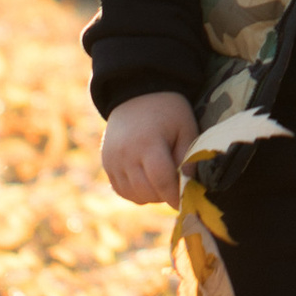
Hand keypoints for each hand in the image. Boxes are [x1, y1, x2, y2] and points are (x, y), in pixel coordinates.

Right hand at [100, 90, 195, 207]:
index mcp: (147, 144)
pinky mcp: (106, 164)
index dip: (175, 196)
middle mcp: (125, 155)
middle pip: (147, 192)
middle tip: (176, 187)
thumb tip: (189, 185)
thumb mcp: (185, 127)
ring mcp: (112, 161)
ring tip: (162, 180)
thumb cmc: (167, 110)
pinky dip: (136, 192)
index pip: (161, 181)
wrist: (135, 92)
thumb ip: (189, 157)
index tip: (185, 202)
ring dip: (151, 195)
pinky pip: (122, 191)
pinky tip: (148, 180)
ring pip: (134, 195)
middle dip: (164, 195)